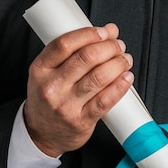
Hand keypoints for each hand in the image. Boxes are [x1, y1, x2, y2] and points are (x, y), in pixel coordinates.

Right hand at [24, 23, 133, 156]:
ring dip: (118, 64)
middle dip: (109, 48)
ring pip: (98, 78)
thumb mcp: (47, 74)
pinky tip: (127, 78)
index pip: (64, 44)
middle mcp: (51, 87)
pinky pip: (105, 101)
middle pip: (86, 58)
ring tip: (125, 60)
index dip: (89, 34)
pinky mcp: (81, 120)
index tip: (104, 32)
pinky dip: (120, 86)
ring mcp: (66, 105)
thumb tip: (107, 32)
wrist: (42, 135)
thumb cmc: (49, 100)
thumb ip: (71, 54)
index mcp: (40, 70)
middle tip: (119, 46)